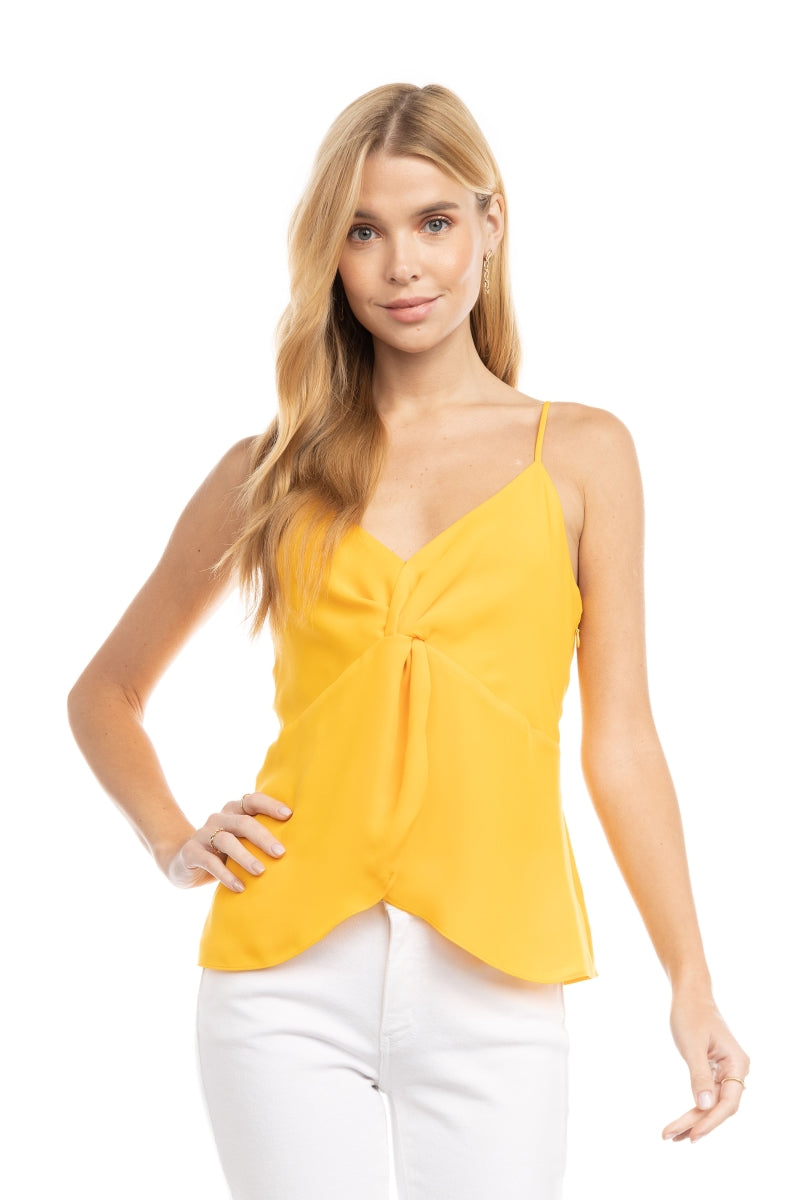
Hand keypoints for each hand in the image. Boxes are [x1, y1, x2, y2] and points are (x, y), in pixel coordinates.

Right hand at [161, 792, 292, 891]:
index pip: (252, 800)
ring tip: (260, 872)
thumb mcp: (240, 842)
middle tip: (280, 853)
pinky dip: (226, 875)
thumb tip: (300, 845)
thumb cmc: (223, 852)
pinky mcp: (191, 853)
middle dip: (263, 837)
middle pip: (242, 822)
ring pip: (226, 841)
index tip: (289, 815)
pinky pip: (209, 862)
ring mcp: (202, 834)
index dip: (270, 805)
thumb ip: (259, 838)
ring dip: (245, 856)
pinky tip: (239, 887)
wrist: (182, 863)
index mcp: (233, 811)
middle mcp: (218, 818)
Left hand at [662, 993, 749, 1142]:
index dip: (711, 1121)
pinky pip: (707, 1095)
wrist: (690, 995)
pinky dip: (694, 1108)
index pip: (728, 1102)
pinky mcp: (715, 1071)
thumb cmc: (691, 1014)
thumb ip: (699, 1075)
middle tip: (671, 1138)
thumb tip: (704, 1106)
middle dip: (696, 1123)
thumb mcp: (692, 1044)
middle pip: (720, 1106)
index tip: (692, 1135)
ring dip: (693, 1119)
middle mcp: (736, 1069)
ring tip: (670, 1136)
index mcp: (737, 1063)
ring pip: (712, 1104)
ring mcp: (727, 1071)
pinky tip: (681, 1123)